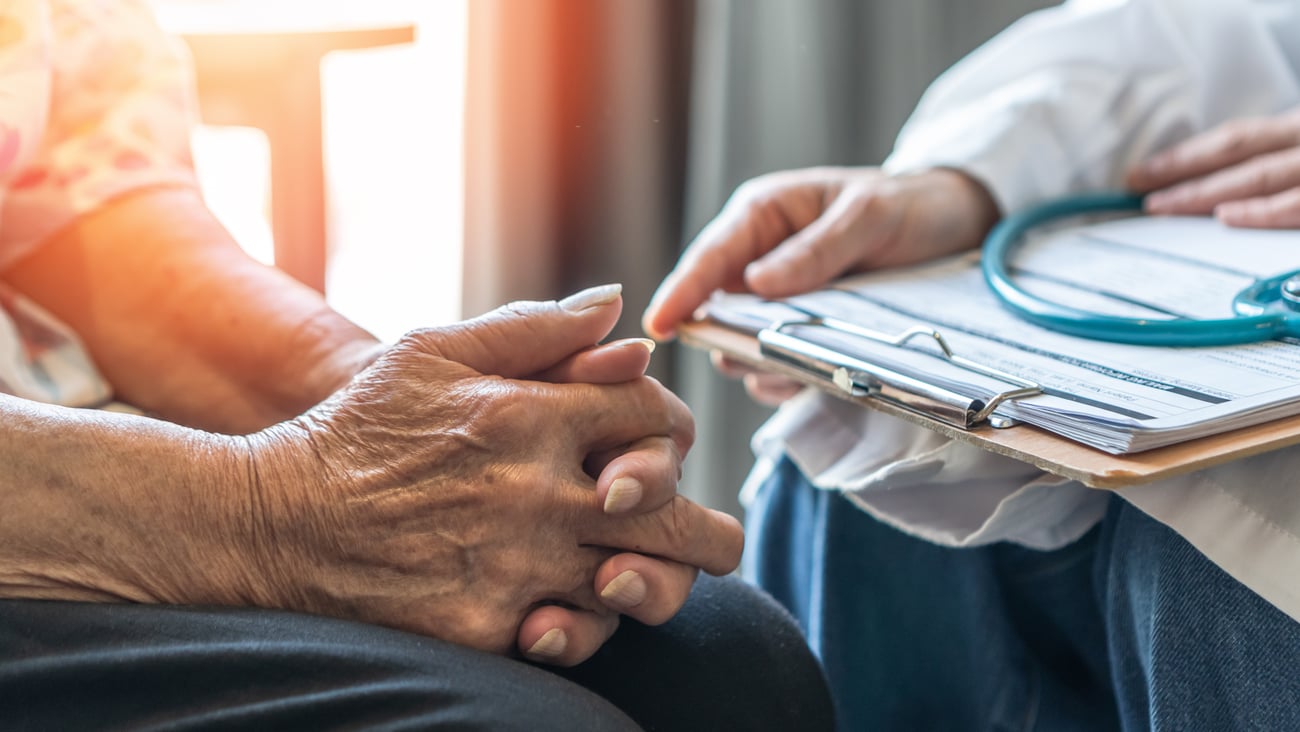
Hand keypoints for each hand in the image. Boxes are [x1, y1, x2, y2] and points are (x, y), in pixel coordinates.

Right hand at [240, 288, 742, 665]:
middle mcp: (536, 492)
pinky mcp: (487, 625)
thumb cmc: (360, 428)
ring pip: (636, 585)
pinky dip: (588, 628)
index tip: (663, 447)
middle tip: (716, 542)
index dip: (673, 431)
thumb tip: (618, 306)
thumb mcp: (435, 351)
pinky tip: (576, 613)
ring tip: (647, 578)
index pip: (653, 419)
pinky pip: (576, 636)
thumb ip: (534, 328)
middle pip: (673, 517)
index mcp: (531, 416)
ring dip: (653, 583)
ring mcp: (515, 564)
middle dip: (710, 534)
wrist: (278, 521)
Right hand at [643, 166, 997, 403]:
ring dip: (759, 363)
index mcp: (765, 215)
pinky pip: (774, 361)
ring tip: (792, 371)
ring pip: (741, 342)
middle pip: (715, 308)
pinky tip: (809, 377)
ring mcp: (778, 298)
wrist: (954, 224)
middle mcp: (760, 258)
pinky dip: (784, 376)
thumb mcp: (869, 216)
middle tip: (752, 360)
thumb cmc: (909, 205)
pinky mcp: (799, 329)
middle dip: (726, 339)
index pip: (709, 257)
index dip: (682, 292)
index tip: (660, 326)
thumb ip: (816, 249)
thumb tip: (758, 284)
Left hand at [1129, 108, 1299, 227]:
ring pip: (1259, 176)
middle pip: (1236, 153)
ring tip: (1165, 206)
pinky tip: (1225, 217)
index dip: (1186, 154)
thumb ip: (1269, 157)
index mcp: (1295, 128)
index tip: (1143, 172)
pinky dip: (1261, 211)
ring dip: (1207, 192)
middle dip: (1182, 172)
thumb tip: (1206, 184)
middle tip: (1138, 189)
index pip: (1233, 138)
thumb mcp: (1297, 146)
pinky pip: (1296, 205)